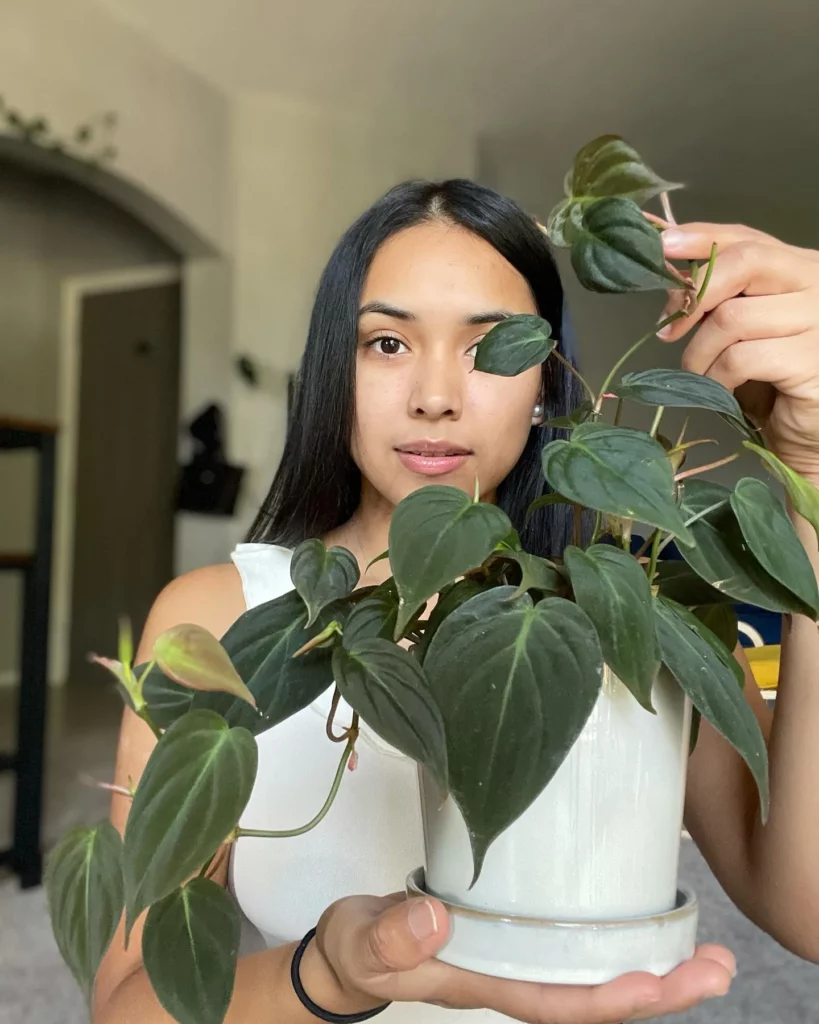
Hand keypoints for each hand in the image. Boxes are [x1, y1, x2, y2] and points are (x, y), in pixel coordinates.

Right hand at [305, 893, 734, 1022]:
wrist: (350, 950)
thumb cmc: (359, 949)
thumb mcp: (364, 941)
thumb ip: (392, 936)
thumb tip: (433, 920)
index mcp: (485, 983)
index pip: (558, 1003)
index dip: (610, 999)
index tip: (658, 983)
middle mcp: (514, 977)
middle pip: (594, 997)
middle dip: (658, 990)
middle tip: (717, 969)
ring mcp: (518, 958)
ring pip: (594, 974)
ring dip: (652, 967)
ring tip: (705, 953)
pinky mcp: (516, 933)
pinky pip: (577, 948)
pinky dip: (616, 941)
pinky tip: (642, 924)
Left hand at [657, 222, 818, 478]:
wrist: (808, 433)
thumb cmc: (773, 382)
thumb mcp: (740, 332)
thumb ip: (716, 301)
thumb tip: (671, 282)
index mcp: (798, 267)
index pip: (746, 236)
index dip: (700, 239)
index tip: (662, 244)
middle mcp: (815, 283)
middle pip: (745, 261)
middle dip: (695, 293)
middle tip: (668, 330)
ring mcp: (818, 319)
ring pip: (732, 317)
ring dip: (699, 352)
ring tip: (699, 374)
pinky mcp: (811, 359)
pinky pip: (740, 358)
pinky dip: (717, 377)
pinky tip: (722, 390)